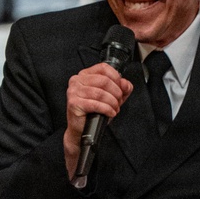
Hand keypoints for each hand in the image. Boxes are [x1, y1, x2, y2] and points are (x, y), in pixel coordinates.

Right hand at [64, 63, 133, 177]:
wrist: (82, 130)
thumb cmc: (94, 112)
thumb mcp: (111, 97)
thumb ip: (121, 88)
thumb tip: (126, 84)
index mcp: (85, 75)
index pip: (103, 68)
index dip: (116, 78)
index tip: (121, 89)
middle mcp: (77, 80)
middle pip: (104, 81)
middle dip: (116, 93)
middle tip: (118, 102)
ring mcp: (74, 91)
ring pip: (101, 93)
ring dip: (112, 103)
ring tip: (114, 109)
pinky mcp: (74, 103)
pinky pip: (96, 104)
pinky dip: (107, 109)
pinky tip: (110, 113)